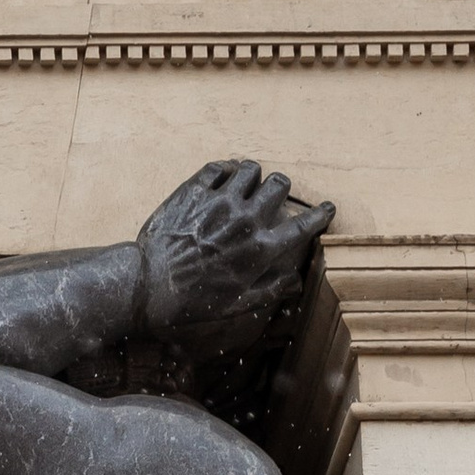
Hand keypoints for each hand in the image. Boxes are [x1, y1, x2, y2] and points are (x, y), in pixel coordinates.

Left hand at [134, 160, 331, 346]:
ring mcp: (220, 202)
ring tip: (243, 184)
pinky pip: (218, 167)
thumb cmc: (192, 302)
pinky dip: (223, 170)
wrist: (147, 287)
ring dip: (251, 175)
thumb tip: (295, 283)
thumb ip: (269, 291)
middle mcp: (246, 221)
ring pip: (251, 168)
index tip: (326, 209)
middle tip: (271, 194)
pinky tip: (220, 179)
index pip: (302, 226)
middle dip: (279, 188)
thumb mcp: (236, 306)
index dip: (319, 216)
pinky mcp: (195, 191)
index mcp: (260, 250)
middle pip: (279, 184)